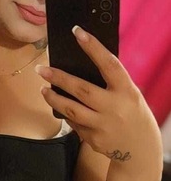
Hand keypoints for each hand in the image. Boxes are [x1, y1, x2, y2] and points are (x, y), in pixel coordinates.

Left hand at [35, 26, 160, 161]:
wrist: (139, 149)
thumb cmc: (132, 114)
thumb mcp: (129, 95)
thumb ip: (110, 83)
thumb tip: (82, 64)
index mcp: (126, 91)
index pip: (108, 64)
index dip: (93, 47)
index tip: (77, 31)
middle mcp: (114, 108)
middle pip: (81, 89)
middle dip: (58, 77)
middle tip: (41, 69)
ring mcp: (102, 125)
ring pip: (71, 109)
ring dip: (53, 98)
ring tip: (43, 89)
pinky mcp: (93, 139)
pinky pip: (74, 123)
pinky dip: (65, 114)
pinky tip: (60, 106)